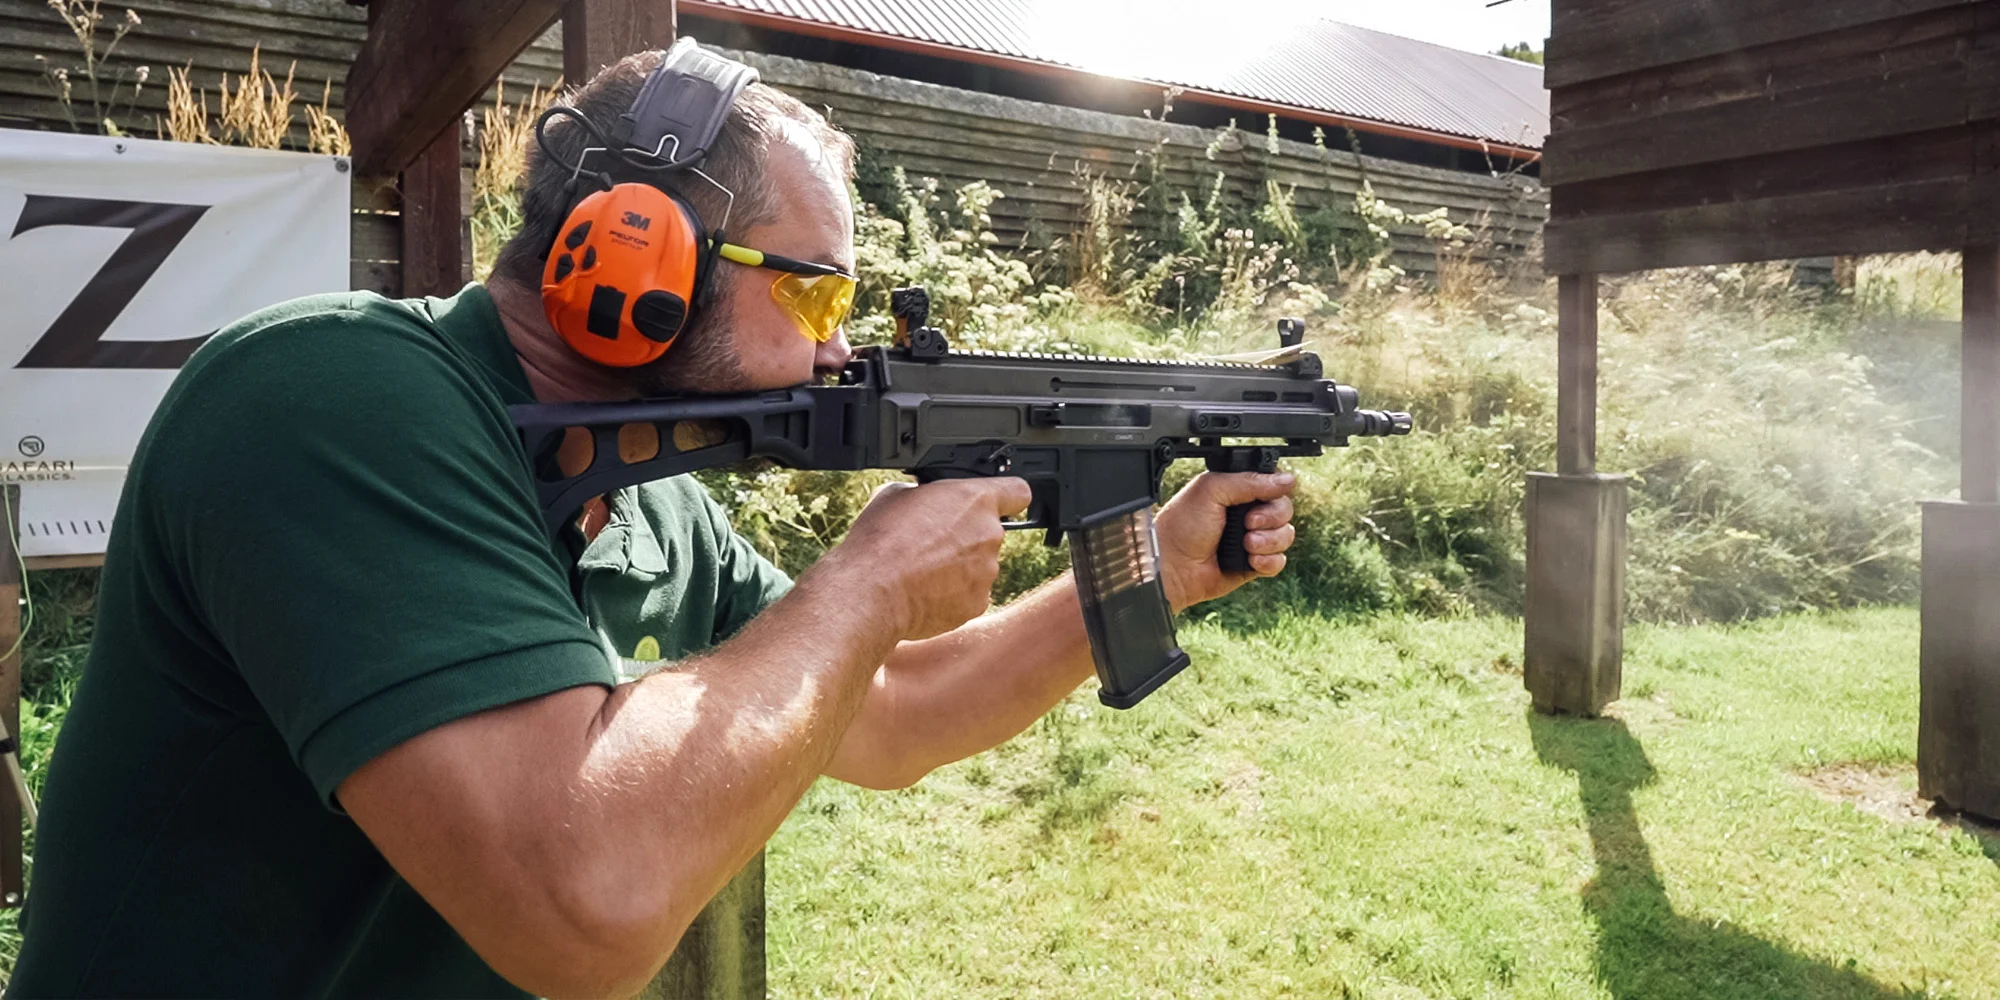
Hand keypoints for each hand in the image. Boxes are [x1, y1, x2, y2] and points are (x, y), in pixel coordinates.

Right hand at [832, 477, 1032, 640]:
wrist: (872, 591)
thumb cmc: (881, 540)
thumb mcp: (896, 494)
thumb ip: (925, 494)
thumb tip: (926, 501)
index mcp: (976, 500)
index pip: (1018, 491)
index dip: (1006, 497)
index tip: (995, 503)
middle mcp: (990, 535)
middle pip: (990, 532)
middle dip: (967, 535)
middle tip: (933, 541)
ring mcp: (987, 572)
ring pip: (979, 565)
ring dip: (960, 565)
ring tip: (923, 569)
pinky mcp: (977, 604)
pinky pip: (970, 593)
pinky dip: (953, 592)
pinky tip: (925, 590)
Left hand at [1153, 471, 1297, 611]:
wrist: (1173, 565)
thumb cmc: (1182, 526)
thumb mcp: (1212, 489)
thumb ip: (1249, 480)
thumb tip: (1287, 480)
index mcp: (1237, 491)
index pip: (1274, 485)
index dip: (1275, 492)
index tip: (1262, 498)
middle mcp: (1247, 513)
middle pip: (1285, 510)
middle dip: (1271, 517)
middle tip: (1248, 522)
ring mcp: (1253, 539)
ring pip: (1286, 535)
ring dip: (1269, 540)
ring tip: (1246, 543)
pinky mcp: (1255, 564)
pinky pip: (1280, 561)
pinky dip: (1269, 560)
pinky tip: (1251, 560)